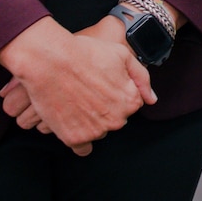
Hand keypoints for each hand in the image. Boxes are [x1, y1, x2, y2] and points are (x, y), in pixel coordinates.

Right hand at [0, 16, 155, 154]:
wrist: (50, 61)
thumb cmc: (85, 53)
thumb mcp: (122, 55)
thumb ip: (142, 78)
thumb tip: (151, 100)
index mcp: (131, 101)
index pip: (130, 103)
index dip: (116, 91)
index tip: (102, 82)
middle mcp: (117, 120)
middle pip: (115, 118)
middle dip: (105, 107)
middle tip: (87, 90)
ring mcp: (95, 131)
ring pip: (99, 130)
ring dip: (91, 120)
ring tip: (76, 99)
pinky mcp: (74, 138)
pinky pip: (82, 147)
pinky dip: (79, 137)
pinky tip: (72, 121)